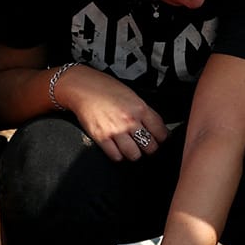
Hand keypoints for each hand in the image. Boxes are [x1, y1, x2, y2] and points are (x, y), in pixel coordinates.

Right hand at [49, 65, 171, 161]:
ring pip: (134, 155)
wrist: (82, 87)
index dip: (162, 139)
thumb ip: (144, 112)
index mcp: (141, 108)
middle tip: (144, 146)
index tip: (159, 140)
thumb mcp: (132, 96)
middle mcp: (130, 120)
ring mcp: (115, 130)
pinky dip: (118, 155)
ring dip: (134, 154)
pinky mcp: (101, 138)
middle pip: (150, 147)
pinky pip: (116, 156)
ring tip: (131, 148)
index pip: (161, 133)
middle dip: (149, 148)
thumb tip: (155, 128)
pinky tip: (117, 149)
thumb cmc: (107, 89)